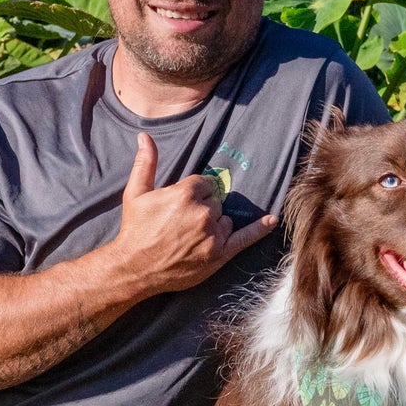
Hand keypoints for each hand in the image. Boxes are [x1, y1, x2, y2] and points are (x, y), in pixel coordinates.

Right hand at [110, 134, 277, 297]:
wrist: (134, 268)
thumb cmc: (135, 230)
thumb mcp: (135, 193)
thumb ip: (146, 163)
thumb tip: (145, 137)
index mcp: (185, 193)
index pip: (204, 184)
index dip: (193, 193)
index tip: (179, 205)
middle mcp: (203, 212)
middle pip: (216, 202)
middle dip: (202, 209)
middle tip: (180, 223)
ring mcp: (213, 235)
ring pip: (225, 220)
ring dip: (214, 224)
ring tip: (190, 237)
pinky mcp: (219, 255)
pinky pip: (245, 238)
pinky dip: (259, 229)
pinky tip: (271, 221)